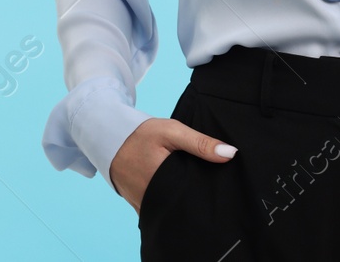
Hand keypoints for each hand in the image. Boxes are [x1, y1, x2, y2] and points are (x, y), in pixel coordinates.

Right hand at [108, 116, 237, 213]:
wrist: (109, 139)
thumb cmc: (140, 135)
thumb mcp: (172, 132)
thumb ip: (200, 143)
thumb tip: (230, 154)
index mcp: (162, 182)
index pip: (195, 193)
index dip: (209, 188)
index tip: (220, 179)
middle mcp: (153, 199)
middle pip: (185, 202)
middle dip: (197, 193)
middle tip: (208, 180)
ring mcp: (145, 206)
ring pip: (173, 207)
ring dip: (183, 197)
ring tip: (194, 183)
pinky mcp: (141, 206)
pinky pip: (161, 208)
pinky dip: (171, 200)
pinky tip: (178, 187)